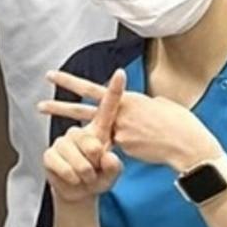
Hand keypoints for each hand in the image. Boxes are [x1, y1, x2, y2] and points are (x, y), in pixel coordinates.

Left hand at [40, 68, 224, 173]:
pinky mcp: (124, 148)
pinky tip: (139, 149)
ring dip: (85, 138)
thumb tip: (142, 105)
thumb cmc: (181, 124)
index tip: (54, 76)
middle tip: (39, 105)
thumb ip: (146, 105)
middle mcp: (119, 114)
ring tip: (74, 143)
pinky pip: (115, 149)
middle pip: (82, 110)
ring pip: (101, 134)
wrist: (187, 145)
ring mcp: (119, 132)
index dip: (72, 82)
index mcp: (128, 99)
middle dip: (60, 107)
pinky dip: (119, 150)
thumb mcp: (162, 106)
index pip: (94, 89)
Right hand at [41, 67, 125, 205]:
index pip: (107, 107)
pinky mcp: (50, 153)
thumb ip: (114, 165)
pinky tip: (73, 178)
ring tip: (86, 176)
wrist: (78, 192)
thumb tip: (106, 156)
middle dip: (94, 161)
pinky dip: (72, 178)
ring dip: (85, 174)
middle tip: (95, 171)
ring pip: (78, 158)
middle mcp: (80, 131)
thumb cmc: (99, 177)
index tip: (120, 73)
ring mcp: (63, 141)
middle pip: (89, 141)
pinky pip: (64, 166)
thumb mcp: (113, 173)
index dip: (114, 90)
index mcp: (100, 130)